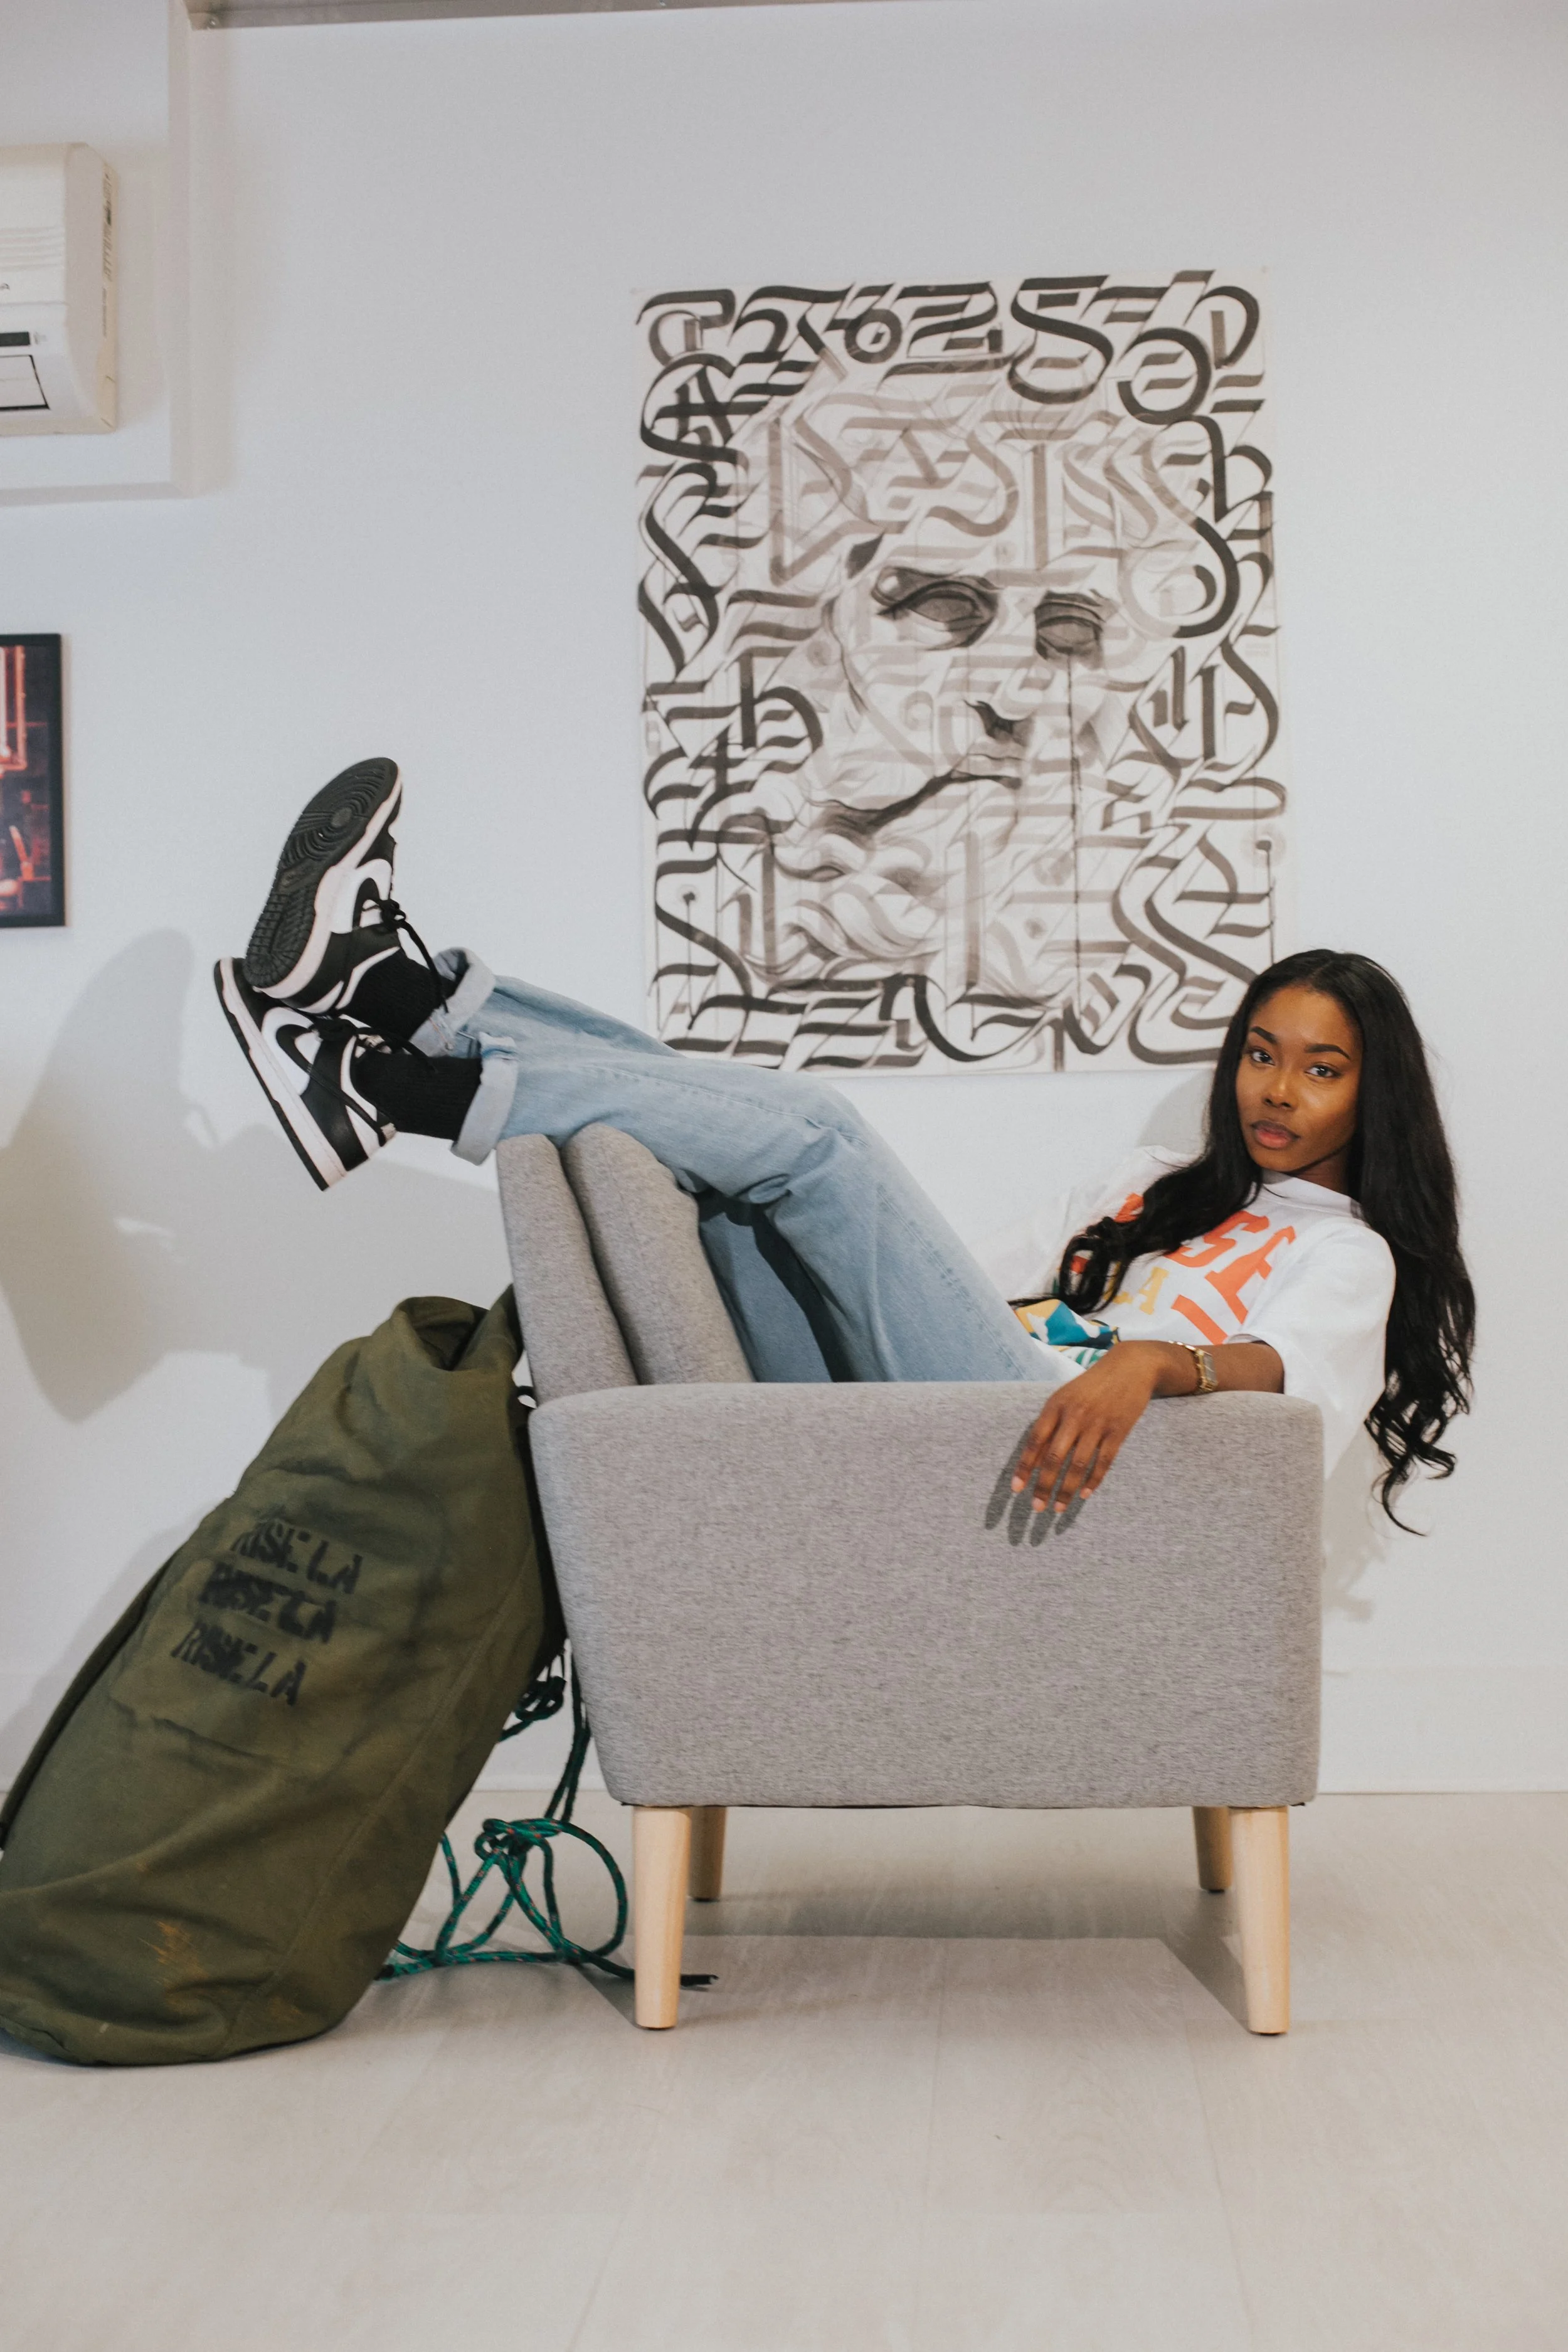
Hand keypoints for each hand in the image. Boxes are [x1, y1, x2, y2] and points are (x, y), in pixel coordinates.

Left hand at [1012, 1343, 1182, 1515]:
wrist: (1130, 1367)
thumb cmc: (1091, 1386)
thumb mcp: (1065, 1398)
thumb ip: (1050, 1425)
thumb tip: (1035, 1460)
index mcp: (1056, 1405)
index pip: (1035, 1441)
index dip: (1025, 1467)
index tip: (1016, 1489)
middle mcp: (1074, 1415)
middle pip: (1055, 1457)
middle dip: (1044, 1485)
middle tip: (1037, 1508)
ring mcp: (1098, 1424)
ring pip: (1078, 1464)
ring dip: (1066, 1490)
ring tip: (1058, 1508)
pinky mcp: (1119, 1431)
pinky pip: (1104, 1462)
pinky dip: (1093, 1480)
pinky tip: (1084, 1494)